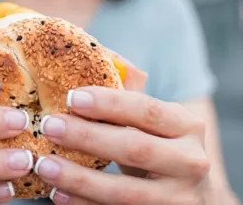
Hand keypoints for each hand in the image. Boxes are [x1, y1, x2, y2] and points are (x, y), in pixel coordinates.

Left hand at [34, 64, 210, 203]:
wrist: (198, 201)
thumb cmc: (165, 150)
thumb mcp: (159, 123)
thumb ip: (131, 95)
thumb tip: (96, 54)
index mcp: (188, 126)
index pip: (147, 109)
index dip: (109, 103)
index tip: (71, 97)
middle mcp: (191, 162)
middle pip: (134, 148)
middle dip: (87, 137)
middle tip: (48, 126)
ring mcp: (178, 199)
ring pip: (125, 192)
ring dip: (79, 178)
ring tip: (44, 166)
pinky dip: (85, 204)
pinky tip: (58, 194)